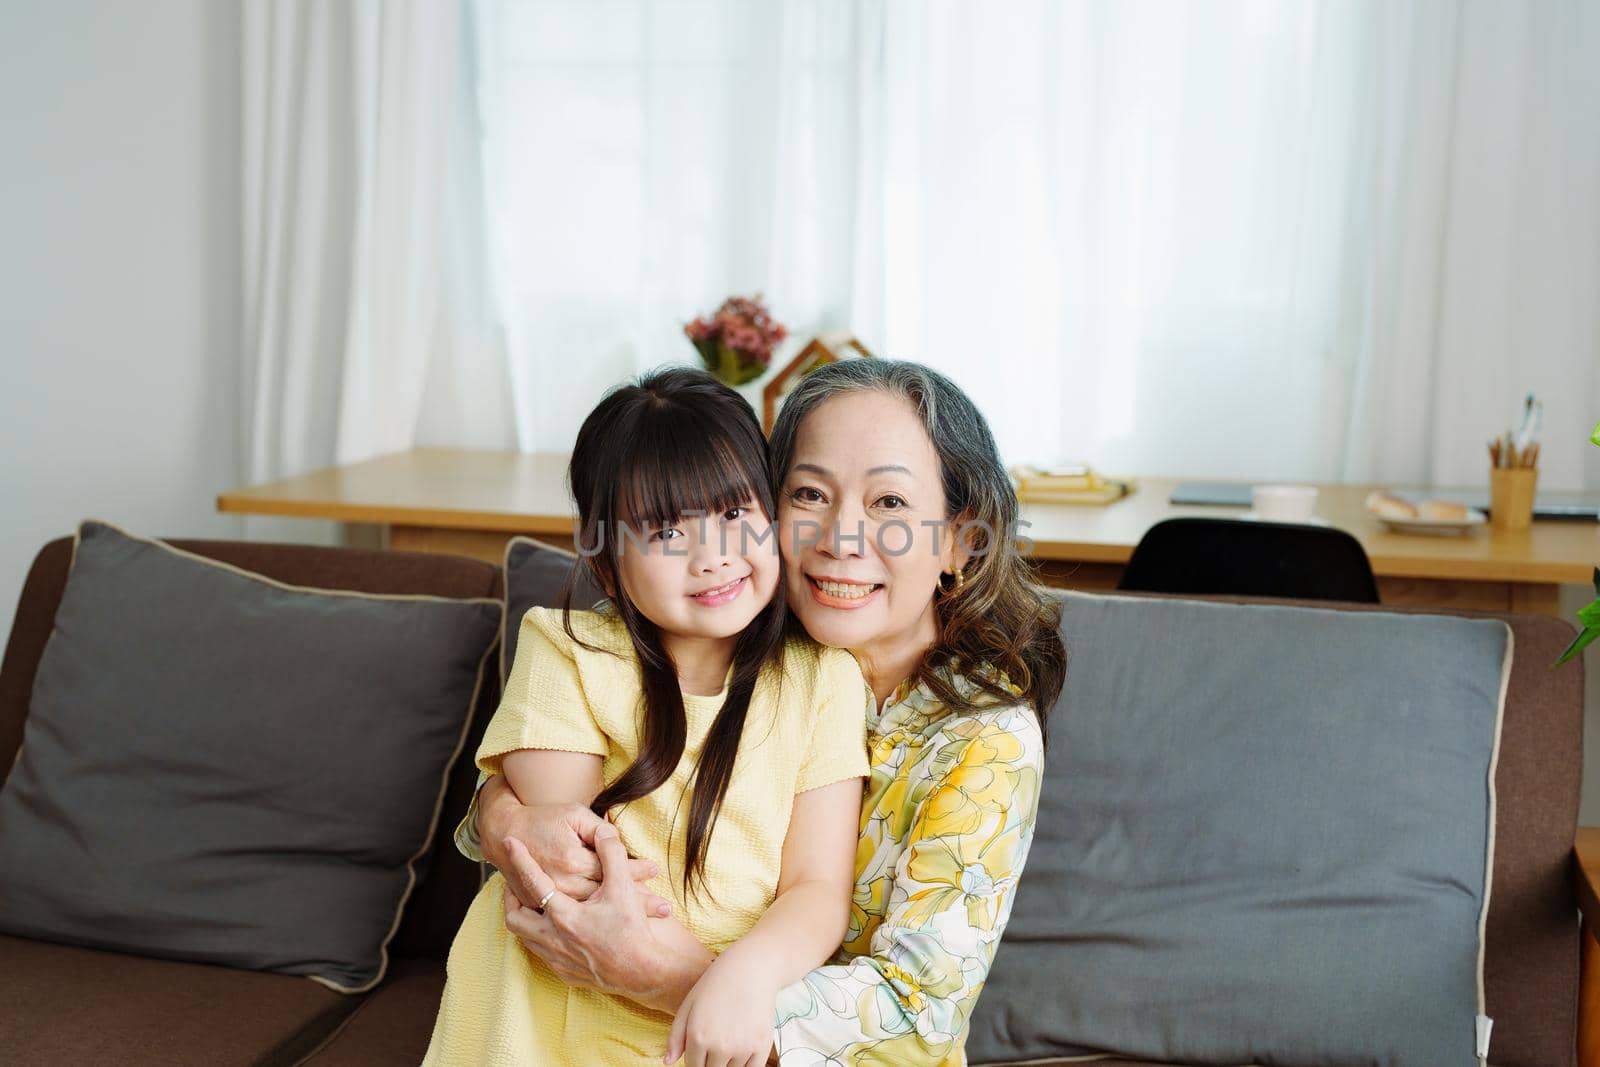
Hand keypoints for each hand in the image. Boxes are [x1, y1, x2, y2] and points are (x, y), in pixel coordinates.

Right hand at [480, 774, 666, 912]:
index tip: (658, 872)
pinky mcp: (542, 909)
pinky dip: (595, 925)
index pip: (614, 869)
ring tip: (647, 921)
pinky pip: (574, 921)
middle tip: (667, 910)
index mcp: (572, 862)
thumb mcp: (575, 814)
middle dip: (639, 904)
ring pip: (595, 914)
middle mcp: (563, 885)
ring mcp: (551, 902)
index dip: (638, 870)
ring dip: (622, 919)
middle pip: (609, 898)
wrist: (506, 832)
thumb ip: (599, 828)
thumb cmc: (544, 820)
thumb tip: (621, 837)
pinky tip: (614, 929)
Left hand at [500, 826, 707, 1008]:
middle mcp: (553, 939)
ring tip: (532, 905)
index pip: (534, 882)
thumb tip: (604, 831)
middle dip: (511, 899)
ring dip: (525, 919)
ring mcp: (557, 959)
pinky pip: (542, 955)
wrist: (644, 973)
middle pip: (515, 919)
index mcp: (564, 915)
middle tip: (515, 885)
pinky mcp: (566, 973)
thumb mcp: (624, 887)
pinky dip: (540, 939)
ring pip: (526, 939)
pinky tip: (553, 931)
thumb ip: (612, 855)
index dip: (521, 860)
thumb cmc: (633, 930)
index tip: (510, 844)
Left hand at [665, 949, 777, 1066]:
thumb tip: (668, 1062)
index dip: (697, 1059)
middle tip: (718, 1040)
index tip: (703, 1048)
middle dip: (712, 1061)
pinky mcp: (762, 1046)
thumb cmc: (717, 983)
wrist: (751, 968)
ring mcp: (742, 1048)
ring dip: (730, 1062)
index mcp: (698, 1036)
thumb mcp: (689, 1004)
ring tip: (732, 1037)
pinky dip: (747, 1065)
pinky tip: (744, 1049)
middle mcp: (720, 1046)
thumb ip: (675, 1036)